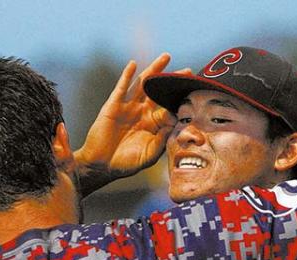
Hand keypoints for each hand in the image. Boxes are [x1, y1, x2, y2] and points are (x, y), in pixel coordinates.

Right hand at [74, 53, 187, 195]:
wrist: (103, 166)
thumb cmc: (127, 163)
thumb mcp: (150, 154)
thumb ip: (162, 139)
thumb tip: (173, 122)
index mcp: (153, 125)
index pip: (170, 108)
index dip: (180, 101)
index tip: (194, 92)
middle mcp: (142, 113)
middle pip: (160, 93)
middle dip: (172, 81)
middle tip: (188, 71)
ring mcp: (128, 108)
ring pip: (144, 85)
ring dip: (154, 70)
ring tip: (166, 57)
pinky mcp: (114, 106)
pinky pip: (121, 88)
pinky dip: (127, 75)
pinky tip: (134, 64)